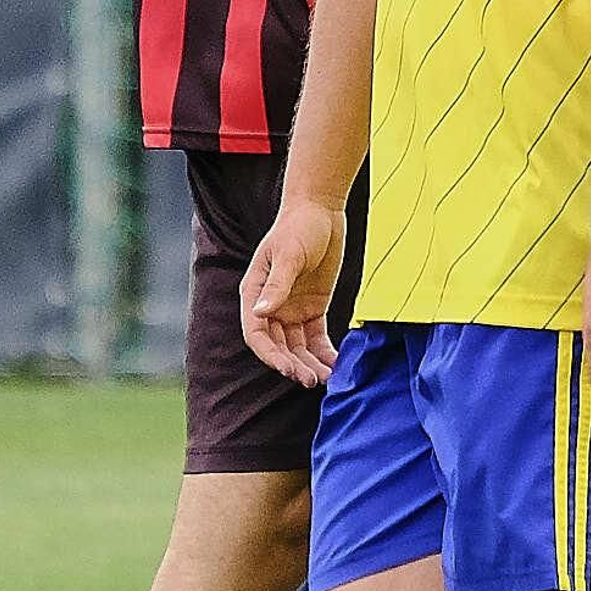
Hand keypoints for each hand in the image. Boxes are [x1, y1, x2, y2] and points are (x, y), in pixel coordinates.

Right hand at [240, 199, 346, 387]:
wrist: (321, 209)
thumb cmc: (298, 226)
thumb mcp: (288, 254)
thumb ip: (278, 284)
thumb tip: (261, 313)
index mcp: (254, 293)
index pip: (256, 334)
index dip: (270, 355)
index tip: (288, 368)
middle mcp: (270, 306)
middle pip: (277, 346)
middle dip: (292, 365)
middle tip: (311, 380)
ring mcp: (291, 309)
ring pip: (297, 347)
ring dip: (308, 364)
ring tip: (325, 379)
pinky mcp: (313, 308)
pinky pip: (317, 338)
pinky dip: (324, 354)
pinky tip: (335, 366)